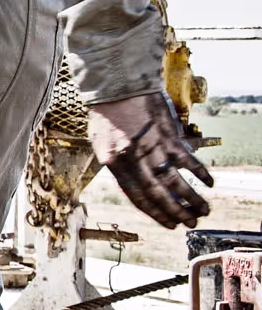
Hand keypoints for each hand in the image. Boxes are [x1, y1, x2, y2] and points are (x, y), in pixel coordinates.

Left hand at [88, 91, 212, 228]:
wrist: (117, 85)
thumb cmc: (107, 114)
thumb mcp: (101, 144)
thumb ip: (118, 165)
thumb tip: (134, 185)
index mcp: (114, 163)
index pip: (137, 196)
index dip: (155, 213)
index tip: (169, 223)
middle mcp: (134, 158)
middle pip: (158, 193)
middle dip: (176, 212)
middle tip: (190, 223)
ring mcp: (153, 147)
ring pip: (175, 181)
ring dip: (191, 199)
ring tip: (202, 211)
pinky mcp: (168, 135)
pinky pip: (187, 160)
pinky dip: (200, 173)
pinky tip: (208, 184)